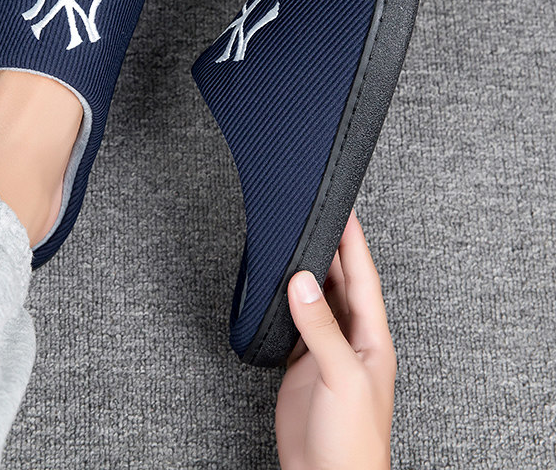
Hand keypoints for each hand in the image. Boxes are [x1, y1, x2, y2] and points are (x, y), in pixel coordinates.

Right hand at [275, 213, 395, 469]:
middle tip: (316, 217)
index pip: (364, 278)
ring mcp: (326, 351)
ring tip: (296, 242)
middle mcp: (351, 340)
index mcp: (372, 339)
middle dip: (332, 249)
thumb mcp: (341, 377)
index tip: (345, 212)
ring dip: (309, 272)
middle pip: (342, 283)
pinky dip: (288, 300)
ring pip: (319, 300)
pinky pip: (297, 321)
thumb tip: (302, 283)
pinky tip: (280, 288)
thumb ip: (322, 329)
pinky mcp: (303, 364)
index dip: (355, 243)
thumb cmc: (352, 440)